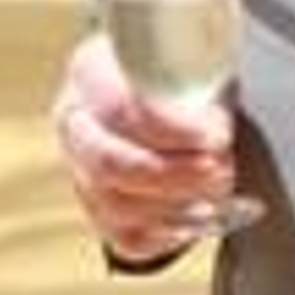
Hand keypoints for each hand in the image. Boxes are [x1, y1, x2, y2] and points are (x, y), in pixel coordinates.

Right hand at [53, 30, 239, 262]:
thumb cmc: (181, 69)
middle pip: (109, 162)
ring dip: (175, 206)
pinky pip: (123, 236)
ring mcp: (78, 167)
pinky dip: (163, 237)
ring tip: (219, 193)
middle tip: (220, 171)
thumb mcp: (190, 57)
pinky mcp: (96, 206)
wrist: (164, 89)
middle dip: (173, 174)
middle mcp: (74, 120)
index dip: (172, 129)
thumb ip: (200, 79)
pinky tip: (195, 221)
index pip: (120, 108)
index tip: (218, 136)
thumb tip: (216, 136)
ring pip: (115, 204)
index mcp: (89, 71)